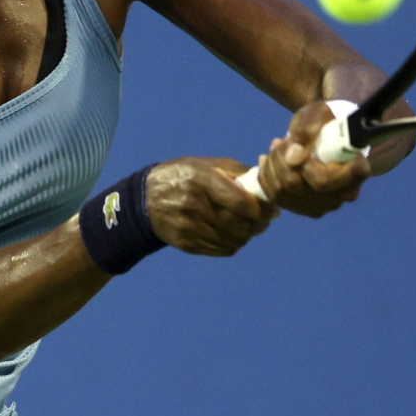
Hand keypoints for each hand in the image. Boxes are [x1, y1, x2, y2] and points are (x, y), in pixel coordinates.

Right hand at [146, 157, 279, 256]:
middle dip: (259, 224)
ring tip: (248, 227)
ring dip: (247, 236)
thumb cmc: (182, 176)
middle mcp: (195, 205)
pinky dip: (234, 244)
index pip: (241, 203)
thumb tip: (265, 184)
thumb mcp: (205, 165)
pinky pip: (222, 250)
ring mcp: (189, 227)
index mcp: (201, 181)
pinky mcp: (186, 244)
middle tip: (264, 220)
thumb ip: (236, 172)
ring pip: (234, 240)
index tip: (271, 210)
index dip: (261, 210)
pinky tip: (233, 235)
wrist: (144, 200)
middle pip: (240, 225)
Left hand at [250, 100, 369, 217]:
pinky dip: (266, 180)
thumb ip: (307, 132)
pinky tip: (267, 162)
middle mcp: (346, 194)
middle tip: (279, 142)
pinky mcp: (310, 208)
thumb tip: (292, 159)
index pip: (322, 182)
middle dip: (280, 163)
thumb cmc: (326, 121)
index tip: (293, 143)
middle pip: (299, 190)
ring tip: (274, 148)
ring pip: (285, 196)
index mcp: (356, 171)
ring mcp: (328, 204)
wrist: (326, 132)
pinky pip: (279, 201)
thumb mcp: (317, 115)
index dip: (301, 166)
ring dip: (271, 170)